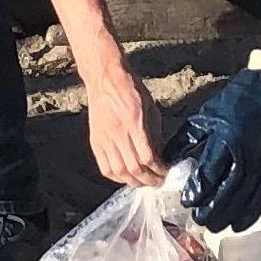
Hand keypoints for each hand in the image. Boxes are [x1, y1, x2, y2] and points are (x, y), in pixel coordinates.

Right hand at [85, 66, 165, 188]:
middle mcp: (117, 132)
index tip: (165, 171)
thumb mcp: (150, 107)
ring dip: (133, 182)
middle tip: (157, 182)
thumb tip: (159, 155)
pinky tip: (125, 177)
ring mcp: (104, 138)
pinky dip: (116, 177)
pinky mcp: (95, 140)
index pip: (147, 156)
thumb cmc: (131, 89)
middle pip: (133, 168)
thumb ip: (154, 133)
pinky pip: (104, 167)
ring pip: (118, 171)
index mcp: (134, 122)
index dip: (158, 169)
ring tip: (143, 182)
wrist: (105, 78)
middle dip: (148, 180)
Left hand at [181, 53, 260, 232]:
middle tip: (198, 219)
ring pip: (246, 195)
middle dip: (213, 207)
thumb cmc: (232, 102)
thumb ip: (185, 140)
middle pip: (229, 187)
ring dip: (230, 213)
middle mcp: (245, 152)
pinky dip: (251, 212)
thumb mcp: (204, 117)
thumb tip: (166, 161)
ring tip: (215, 226)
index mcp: (226, 137)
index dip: (198, 188)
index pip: (211, 170)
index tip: (186, 201)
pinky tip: (239, 224)